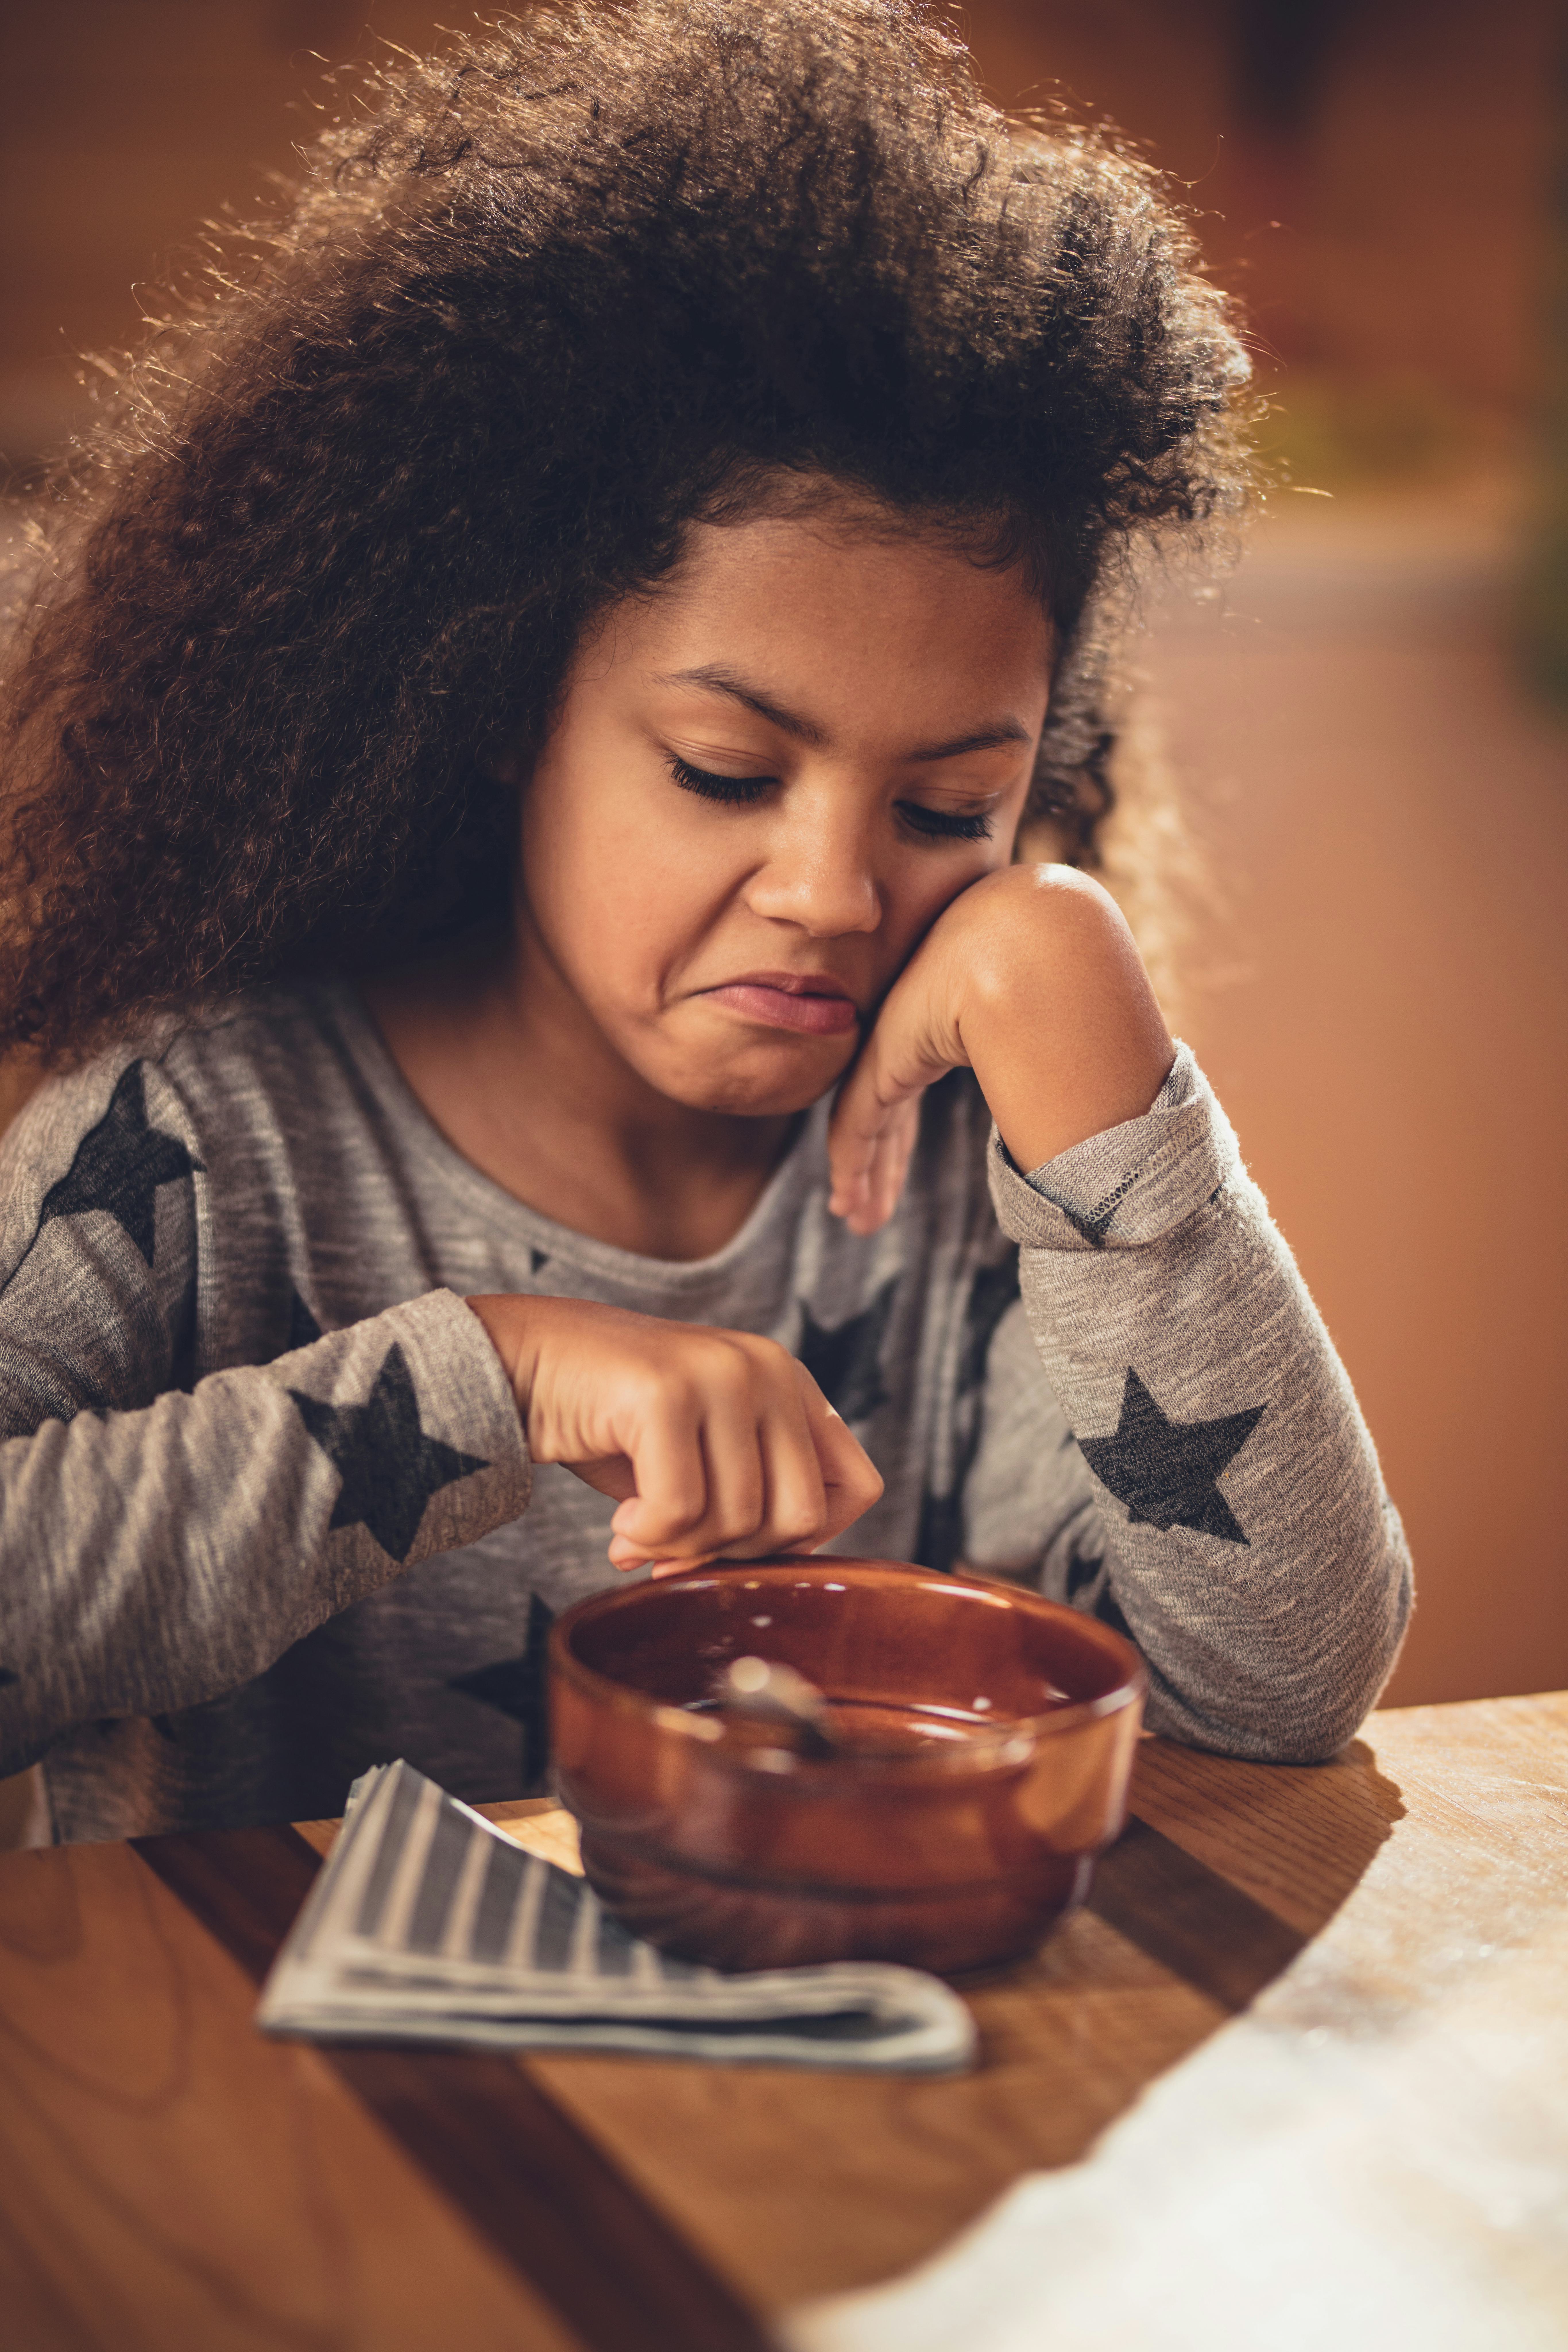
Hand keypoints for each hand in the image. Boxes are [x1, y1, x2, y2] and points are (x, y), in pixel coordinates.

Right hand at [466, 1293, 883, 1572]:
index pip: (856, 1487)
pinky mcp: (666, 1391)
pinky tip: (620, 1524)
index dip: (804, 1539)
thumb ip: (751, 1504)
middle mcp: (768, 1368)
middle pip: (799, 1516)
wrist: (525, 1364)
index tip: (737, 1545)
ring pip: (737, 1519)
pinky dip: (646, 1536)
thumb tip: (771, 1585)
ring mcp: (720, 1373)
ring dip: (679, 1547)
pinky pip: (680, 1510)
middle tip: (675, 1548)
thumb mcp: (704, 1459)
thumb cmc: (614, 1426)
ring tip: (636, 1530)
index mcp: (789, 1383)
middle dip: (734, 1553)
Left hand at [829, 864, 1173, 1234]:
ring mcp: (891, 1054)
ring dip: (866, 1181)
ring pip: (866, 1133)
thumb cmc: (1046, 975)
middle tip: (865, 1216)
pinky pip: (856, 1129)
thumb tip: (1087, 1110)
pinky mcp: (883, 1066)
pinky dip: (851, 1167)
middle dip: (877, 1170)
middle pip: (886, 1121)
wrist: (1027, 946)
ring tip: (859, 1221)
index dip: (894, 1146)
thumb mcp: (1036, 1028)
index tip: (884, 1189)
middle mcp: (907, 1042)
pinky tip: (846, 1201)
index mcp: (937, 1030)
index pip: (906, 1097)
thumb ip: (1039, 1065)